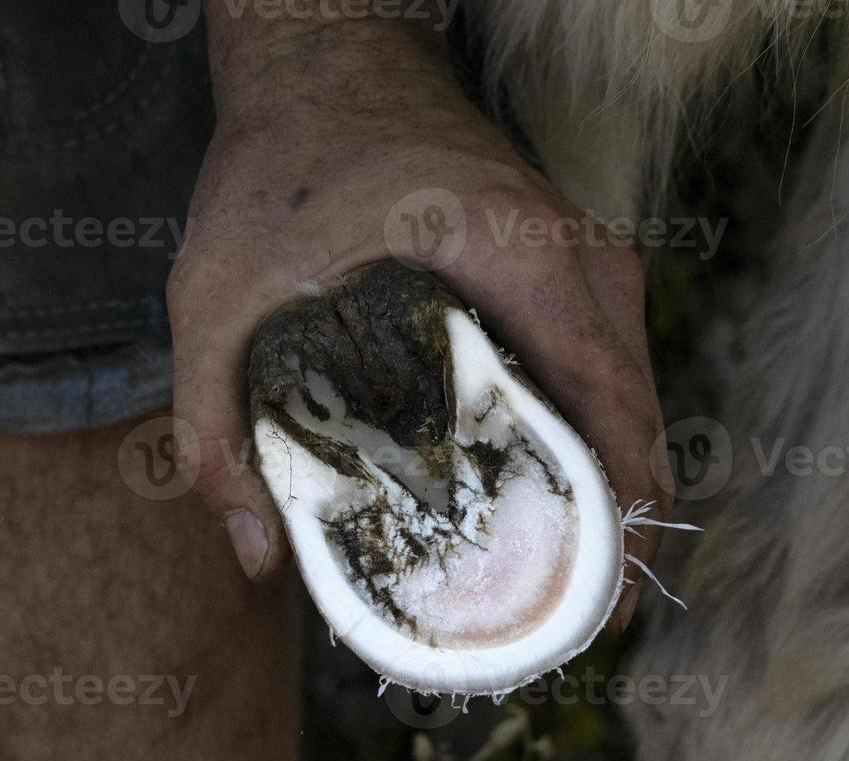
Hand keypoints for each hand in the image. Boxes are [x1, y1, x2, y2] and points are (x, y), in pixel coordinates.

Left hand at [168, 14, 669, 628]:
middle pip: (637, 414)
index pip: (612, 406)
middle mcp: (579, 256)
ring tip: (561, 569)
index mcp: (520, 259)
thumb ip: (212, 424)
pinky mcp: (568, 260)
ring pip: (628, 392)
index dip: (622, 517)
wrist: (323, 57)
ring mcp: (584, 254)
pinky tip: (546, 488)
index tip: (598, 604)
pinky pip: (604, 362)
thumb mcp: (215, 291)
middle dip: (617, 521)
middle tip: (568, 615)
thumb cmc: (281, 161)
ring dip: (608, 480)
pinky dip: (590, 432)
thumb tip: (256, 556)